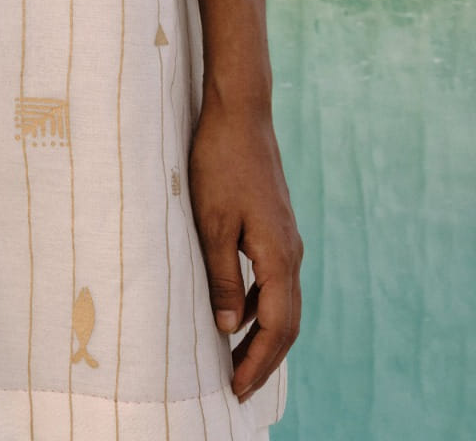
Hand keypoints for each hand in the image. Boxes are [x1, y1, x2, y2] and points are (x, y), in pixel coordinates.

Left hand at [187, 99, 302, 403]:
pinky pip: (277, 279)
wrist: (241, 114)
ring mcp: (287, 236)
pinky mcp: (277, 224)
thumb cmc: (220, 163)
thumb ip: (222, 276)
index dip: (257, 361)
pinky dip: (263, 305)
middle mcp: (291, 250)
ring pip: (283, 299)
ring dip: (264, 333)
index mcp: (278, 255)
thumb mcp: (212, 223)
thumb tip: (228, 326)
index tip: (237, 389)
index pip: (276, 326)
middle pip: (286, 320)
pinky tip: (241, 310)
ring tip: (236, 358)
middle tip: (238, 386)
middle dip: (264, 357)